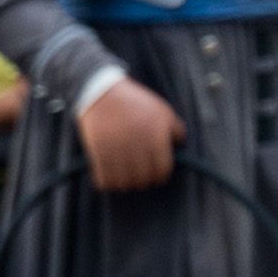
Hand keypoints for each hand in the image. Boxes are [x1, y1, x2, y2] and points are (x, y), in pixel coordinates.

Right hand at [77, 78, 184, 192]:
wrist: (102, 92)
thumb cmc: (135, 102)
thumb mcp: (161, 110)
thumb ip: (175, 129)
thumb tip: (179, 147)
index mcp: (155, 135)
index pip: (162, 170)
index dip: (160, 176)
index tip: (155, 175)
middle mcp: (137, 144)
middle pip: (143, 179)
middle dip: (142, 181)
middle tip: (139, 176)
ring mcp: (116, 149)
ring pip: (124, 183)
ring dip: (125, 183)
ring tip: (124, 178)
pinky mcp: (98, 152)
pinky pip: (104, 179)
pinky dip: (107, 182)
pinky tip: (108, 177)